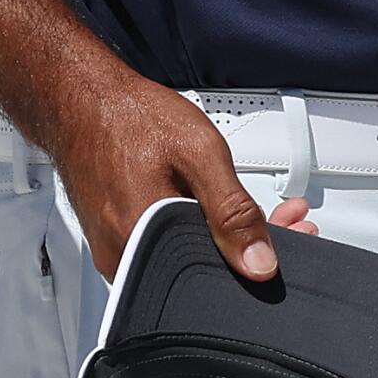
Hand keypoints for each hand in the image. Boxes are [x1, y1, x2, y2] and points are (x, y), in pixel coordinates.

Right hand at [45, 57, 320, 282]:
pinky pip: (168, 249)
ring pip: (189, 260)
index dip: (266, 258)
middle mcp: (126, 260)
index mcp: (145, 242)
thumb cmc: (128, 117)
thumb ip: (231, 210)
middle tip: (283, 219)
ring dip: (229, 237)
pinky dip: (199, 231)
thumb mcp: (197, 152)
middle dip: (255, 246)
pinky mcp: (118, 243)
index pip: (221, 276)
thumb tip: (259, 262)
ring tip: (257, 210)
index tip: (295, 235)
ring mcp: (119, 255)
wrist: (82, 101)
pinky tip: (214, 210)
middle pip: (207, 271)